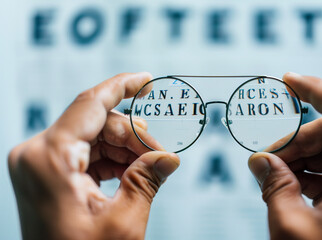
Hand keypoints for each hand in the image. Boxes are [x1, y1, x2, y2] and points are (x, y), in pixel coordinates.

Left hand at [8, 73, 179, 239]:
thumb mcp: (123, 222)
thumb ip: (147, 180)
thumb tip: (169, 156)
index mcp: (49, 158)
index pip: (91, 104)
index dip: (122, 87)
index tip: (147, 79)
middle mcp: (36, 153)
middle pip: (96, 123)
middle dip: (132, 135)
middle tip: (160, 152)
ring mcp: (38, 164)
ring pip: (92, 138)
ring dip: (124, 149)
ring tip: (148, 167)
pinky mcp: (45, 174)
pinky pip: (84, 153)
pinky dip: (110, 160)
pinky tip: (130, 173)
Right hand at [248, 73, 321, 239]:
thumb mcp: (292, 225)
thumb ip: (273, 182)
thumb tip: (258, 159)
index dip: (313, 89)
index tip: (288, 79)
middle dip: (297, 143)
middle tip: (266, 161)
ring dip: (304, 159)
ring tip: (276, 179)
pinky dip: (318, 172)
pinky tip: (295, 186)